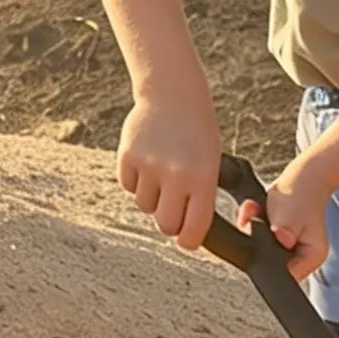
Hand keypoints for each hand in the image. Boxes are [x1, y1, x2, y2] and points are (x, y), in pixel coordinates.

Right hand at [118, 87, 221, 249]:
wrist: (173, 94)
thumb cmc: (197, 134)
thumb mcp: (211, 163)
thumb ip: (202, 197)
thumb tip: (188, 233)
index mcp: (203, 178)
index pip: (193, 229)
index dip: (188, 241)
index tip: (186, 241)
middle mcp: (176, 174)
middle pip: (165, 225)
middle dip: (169, 222)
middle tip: (173, 207)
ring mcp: (150, 165)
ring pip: (145, 206)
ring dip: (152, 198)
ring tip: (162, 174)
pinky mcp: (127, 156)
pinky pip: (128, 187)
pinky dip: (136, 181)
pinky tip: (147, 162)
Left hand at [243, 159, 332, 281]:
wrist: (303, 176)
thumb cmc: (303, 193)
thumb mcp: (292, 212)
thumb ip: (284, 230)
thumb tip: (279, 241)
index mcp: (311, 257)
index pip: (286, 274)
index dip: (268, 260)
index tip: (262, 239)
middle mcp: (300, 257)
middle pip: (269, 263)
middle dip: (256, 240)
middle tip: (258, 219)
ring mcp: (287, 249)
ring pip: (259, 250)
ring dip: (251, 228)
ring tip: (256, 210)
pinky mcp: (275, 240)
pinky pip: (255, 238)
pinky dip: (251, 223)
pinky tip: (255, 210)